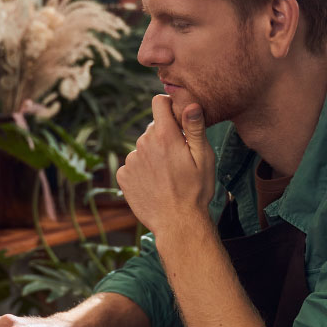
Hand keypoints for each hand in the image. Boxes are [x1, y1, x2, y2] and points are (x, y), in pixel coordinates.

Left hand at [116, 95, 215, 235]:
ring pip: (143, 148)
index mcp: (164, 136)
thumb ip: (195, 128)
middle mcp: (143, 144)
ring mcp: (130, 160)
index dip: (169, 106)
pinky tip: (155, 184)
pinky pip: (133, 164)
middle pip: (152, 128)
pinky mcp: (123, 176)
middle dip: (164, 137)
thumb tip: (189, 103)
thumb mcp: (204, 158)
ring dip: (153, 155)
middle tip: (178, 159)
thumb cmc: (196, 191)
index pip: (158, 102)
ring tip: (167, 176)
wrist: (178, 224)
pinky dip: (142, 170)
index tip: (177, 119)